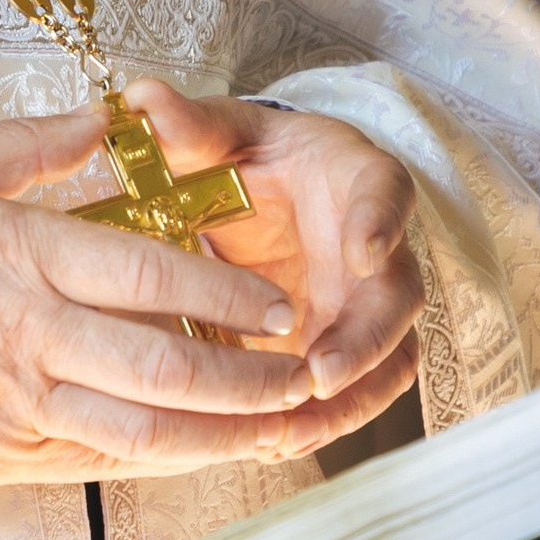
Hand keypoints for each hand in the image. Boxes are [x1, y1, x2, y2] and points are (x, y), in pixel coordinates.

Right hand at [0, 106, 324, 488]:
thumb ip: (34, 143)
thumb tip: (108, 117)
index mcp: (20, 253)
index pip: (149, 274)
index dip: (227, 293)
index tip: (279, 304)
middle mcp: (28, 334)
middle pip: (163, 365)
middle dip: (247, 377)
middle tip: (300, 373)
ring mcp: (16, 404)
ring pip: (141, 432)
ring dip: (220, 435)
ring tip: (277, 428)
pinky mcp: (0, 455)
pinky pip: (97, 461)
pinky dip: (158, 461)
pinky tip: (201, 453)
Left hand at [121, 78, 423, 460]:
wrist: (267, 199)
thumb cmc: (254, 162)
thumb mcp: (223, 137)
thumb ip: (189, 125)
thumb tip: (142, 98)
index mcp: (356, 180)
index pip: (385, 193)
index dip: (380, 222)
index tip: (361, 249)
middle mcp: (377, 248)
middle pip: (396, 296)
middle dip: (364, 339)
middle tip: (320, 373)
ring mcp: (367, 305)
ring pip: (387, 359)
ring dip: (348, 399)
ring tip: (292, 429)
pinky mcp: (348, 349)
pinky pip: (355, 393)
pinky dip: (323, 421)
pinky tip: (276, 442)